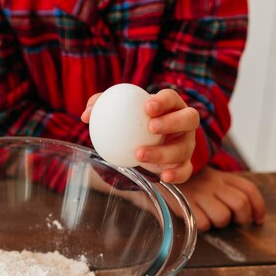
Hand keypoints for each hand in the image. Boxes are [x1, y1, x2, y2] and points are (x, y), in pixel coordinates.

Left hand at [82, 88, 197, 183]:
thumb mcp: (117, 114)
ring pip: (183, 148)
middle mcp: (184, 124)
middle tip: (151, 127)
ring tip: (140, 154)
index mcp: (170, 106)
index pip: (171, 98)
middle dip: (172, 122)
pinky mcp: (184, 164)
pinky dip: (177, 174)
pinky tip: (163, 177)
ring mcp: (186, 144)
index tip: (147, 107)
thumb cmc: (130, 125)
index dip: (163, 101)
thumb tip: (86, 115)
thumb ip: (101, 108)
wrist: (142, 146)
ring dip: (163, 152)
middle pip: (189, 119)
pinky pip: (185, 171)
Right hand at [177, 167, 265, 231]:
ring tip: (211, 220)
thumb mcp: (207, 178)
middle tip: (236, 222)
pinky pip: (203, 222)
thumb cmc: (184, 181)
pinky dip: (203, 226)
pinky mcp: (184, 204)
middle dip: (242, 218)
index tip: (257, 220)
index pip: (248, 190)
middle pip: (240, 203)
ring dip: (220, 223)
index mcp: (220, 177)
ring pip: (223, 215)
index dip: (258, 207)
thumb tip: (251, 214)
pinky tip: (197, 220)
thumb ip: (225, 189)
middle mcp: (212, 183)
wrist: (159, 172)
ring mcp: (198, 194)